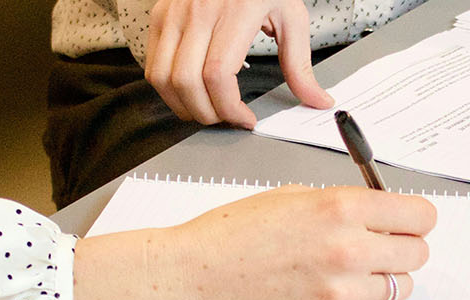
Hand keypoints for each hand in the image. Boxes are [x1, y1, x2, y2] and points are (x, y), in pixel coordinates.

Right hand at [73, 186, 435, 299]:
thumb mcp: (293, 197)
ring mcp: (342, 294)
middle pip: (417, 254)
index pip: (420, 216)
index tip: (406, 222)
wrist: (194, 278)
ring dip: (382, 279)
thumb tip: (382, 215)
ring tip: (347, 273)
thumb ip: (344, 205)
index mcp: (341, 208)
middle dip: (401, 248)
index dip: (414, 218)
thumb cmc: (234, 234)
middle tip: (377, 247)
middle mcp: (349, 250)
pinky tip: (325, 293)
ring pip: (399, 288)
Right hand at [145, 0, 336, 127]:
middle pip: (187, 82)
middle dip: (207, 113)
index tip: (245, 118)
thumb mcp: (291, 16)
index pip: (218, 74)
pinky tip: (190, 91)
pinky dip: (167, 88)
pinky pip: (153, 65)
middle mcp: (198, 12)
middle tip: (226, 118)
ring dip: (183, 105)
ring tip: (207, 110)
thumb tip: (317, 100)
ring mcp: (174, 13)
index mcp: (235, 11)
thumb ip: (300, 64)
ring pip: (162, 78)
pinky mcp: (160, 16)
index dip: (229, 107)